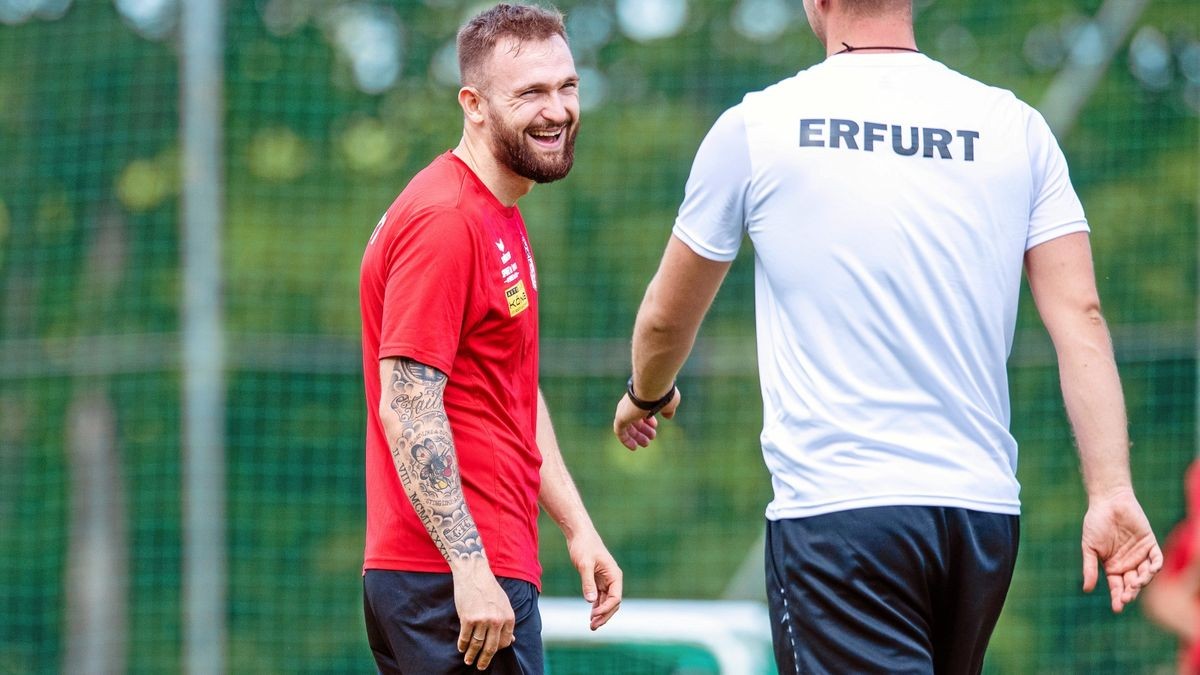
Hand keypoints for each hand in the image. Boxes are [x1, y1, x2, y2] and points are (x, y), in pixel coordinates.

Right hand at [452, 562, 515, 668]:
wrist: (473, 573)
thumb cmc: (489, 588)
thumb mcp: (504, 603)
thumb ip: (507, 622)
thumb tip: (512, 640)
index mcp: (508, 617)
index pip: (505, 642)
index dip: (498, 650)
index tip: (491, 654)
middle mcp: (497, 620)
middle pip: (491, 647)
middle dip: (485, 659)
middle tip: (480, 666)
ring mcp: (482, 620)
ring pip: (477, 645)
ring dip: (472, 655)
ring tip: (468, 661)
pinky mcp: (468, 618)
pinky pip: (465, 638)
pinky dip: (462, 645)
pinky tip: (461, 648)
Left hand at [568, 532, 622, 629]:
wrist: (579, 534)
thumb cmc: (584, 546)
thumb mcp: (584, 564)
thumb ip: (588, 582)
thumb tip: (590, 601)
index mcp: (614, 575)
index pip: (616, 598)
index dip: (606, 608)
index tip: (593, 614)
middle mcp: (613, 579)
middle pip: (613, 603)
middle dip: (604, 615)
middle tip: (592, 626)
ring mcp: (606, 580)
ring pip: (607, 601)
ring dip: (600, 613)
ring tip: (591, 625)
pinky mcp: (598, 580)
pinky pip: (600, 597)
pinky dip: (596, 606)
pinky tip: (591, 615)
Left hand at [613, 388, 680, 449]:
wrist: (651, 388)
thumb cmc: (662, 394)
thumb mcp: (668, 403)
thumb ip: (667, 410)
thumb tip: (668, 416)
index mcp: (640, 398)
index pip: (640, 410)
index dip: (648, 419)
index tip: (655, 425)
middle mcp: (630, 404)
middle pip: (634, 419)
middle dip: (643, 429)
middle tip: (652, 437)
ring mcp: (624, 410)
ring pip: (628, 427)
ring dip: (637, 436)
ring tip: (646, 443)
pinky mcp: (620, 418)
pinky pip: (620, 432)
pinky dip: (626, 440)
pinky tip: (634, 447)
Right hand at [1081, 488, 1163, 612]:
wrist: (1108, 501)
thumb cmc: (1095, 523)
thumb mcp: (1089, 547)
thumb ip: (1090, 567)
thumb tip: (1087, 589)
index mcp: (1112, 566)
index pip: (1117, 587)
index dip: (1118, 598)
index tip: (1117, 608)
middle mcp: (1128, 563)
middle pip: (1132, 584)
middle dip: (1130, 593)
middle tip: (1127, 598)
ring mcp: (1140, 554)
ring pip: (1145, 574)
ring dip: (1142, 581)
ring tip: (1136, 583)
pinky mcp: (1150, 543)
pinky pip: (1156, 559)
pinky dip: (1155, 566)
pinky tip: (1151, 570)